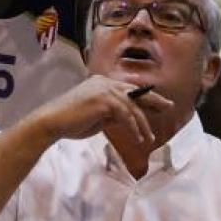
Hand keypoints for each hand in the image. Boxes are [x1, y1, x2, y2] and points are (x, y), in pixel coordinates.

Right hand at [28, 75, 172, 143]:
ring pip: (132, 107)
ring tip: (149, 138)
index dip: (146, 97)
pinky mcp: (104, 100)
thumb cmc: (70, 122)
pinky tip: (138, 138)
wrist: (52, 122)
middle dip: (154, 100)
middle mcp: (105, 82)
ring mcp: (104, 89)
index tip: (159, 103)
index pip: (129, 89)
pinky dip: (134, 128)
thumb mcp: (96, 116)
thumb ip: (111, 113)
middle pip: (136, 92)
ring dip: (143, 124)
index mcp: (102, 83)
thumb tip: (126, 119)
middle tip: (169, 106)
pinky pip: (126, 115)